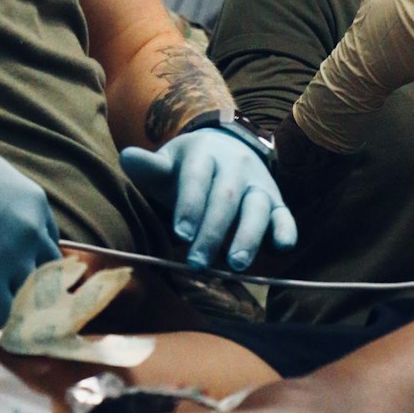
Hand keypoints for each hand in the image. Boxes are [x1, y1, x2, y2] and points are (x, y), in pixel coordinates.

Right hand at [0, 113, 60, 323]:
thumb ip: (7, 203)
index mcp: (35, 204)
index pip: (50, 245)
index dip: (37, 265)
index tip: (25, 279)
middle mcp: (32, 231)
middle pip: (49, 274)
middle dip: (37, 293)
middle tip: (24, 311)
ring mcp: (12, 256)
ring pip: (34, 298)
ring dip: (24, 314)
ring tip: (14, 329)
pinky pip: (8, 314)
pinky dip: (6, 328)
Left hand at [121, 130, 297, 269]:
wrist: (225, 148)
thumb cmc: (188, 168)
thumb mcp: (169, 163)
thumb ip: (150, 167)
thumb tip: (127, 157)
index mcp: (204, 153)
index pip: (198, 178)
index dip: (190, 205)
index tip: (180, 234)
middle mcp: (235, 165)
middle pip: (226, 197)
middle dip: (213, 231)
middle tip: (197, 263)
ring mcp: (258, 183)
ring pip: (257, 206)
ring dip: (248, 235)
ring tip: (235, 264)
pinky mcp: (276, 201)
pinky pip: (284, 214)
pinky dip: (286, 229)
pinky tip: (281, 246)